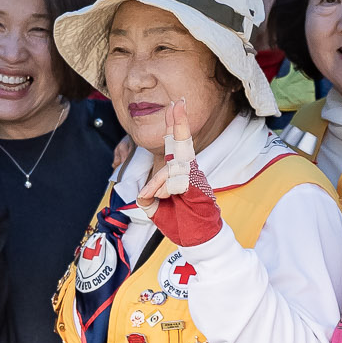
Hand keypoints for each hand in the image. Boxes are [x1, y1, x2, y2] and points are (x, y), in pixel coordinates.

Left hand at [142, 103, 222, 246]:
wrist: (198, 239)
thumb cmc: (182, 223)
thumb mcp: (156, 210)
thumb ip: (148, 198)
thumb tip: (142, 193)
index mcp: (179, 174)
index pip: (174, 147)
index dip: (175, 126)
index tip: (175, 107)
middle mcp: (189, 172)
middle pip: (182, 143)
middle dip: (179, 122)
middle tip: (178, 103)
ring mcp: (195, 178)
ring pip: (171, 168)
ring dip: (158, 183)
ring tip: (154, 197)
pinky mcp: (197, 186)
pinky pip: (175, 180)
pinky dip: (164, 188)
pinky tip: (162, 197)